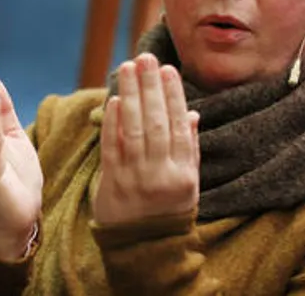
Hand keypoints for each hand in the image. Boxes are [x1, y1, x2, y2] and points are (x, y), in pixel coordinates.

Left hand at [93, 53, 200, 224]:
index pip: (179, 126)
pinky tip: (114, 99)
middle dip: (151, 87)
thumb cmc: (170, 208)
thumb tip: (193, 114)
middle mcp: (160, 174)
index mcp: (183, 173)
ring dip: (130, 95)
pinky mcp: (112, 183)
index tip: (168, 70)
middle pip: (156, 123)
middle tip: (146, 57)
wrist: (144, 247)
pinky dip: (112, 122)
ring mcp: (135, 178)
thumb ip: (190, 147)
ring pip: (133, 130)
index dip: (174, 96)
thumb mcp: (190, 182)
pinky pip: (112, 148)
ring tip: (128, 67)